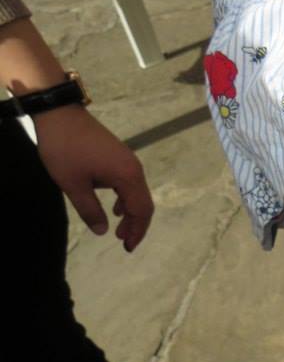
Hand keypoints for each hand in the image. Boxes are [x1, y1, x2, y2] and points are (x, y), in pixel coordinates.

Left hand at [34, 106, 152, 251]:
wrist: (60, 114)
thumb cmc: (66, 150)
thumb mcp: (73, 185)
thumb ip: (89, 210)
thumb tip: (102, 231)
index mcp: (128, 177)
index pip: (141, 210)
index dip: (137, 231)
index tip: (127, 248)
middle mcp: (134, 169)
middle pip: (144, 202)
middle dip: (137, 225)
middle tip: (124, 242)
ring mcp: (128, 161)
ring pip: (137, 193)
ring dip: (131, 213)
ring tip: (118, 229)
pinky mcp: (120, 156)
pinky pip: (130, 183)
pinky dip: (125, 199)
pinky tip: (115, 208)